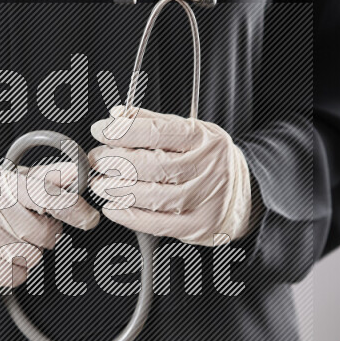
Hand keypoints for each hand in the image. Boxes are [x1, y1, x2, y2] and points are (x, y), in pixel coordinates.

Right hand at [0, 162, 98, 287]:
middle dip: (43, 234)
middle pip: (45, 233)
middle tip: (21, 226)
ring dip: (26, 253)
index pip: (47, 195)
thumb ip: (44, 178)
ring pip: (33, 257)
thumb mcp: (6, 180)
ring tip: (2, 240)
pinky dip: (14, 271)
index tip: (88, 217)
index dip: (74, 208)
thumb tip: (76, 173)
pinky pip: (17, 276)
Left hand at [89, 106, 252, 245]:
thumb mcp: (190, 131)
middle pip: (154, 165)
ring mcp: (204, 198)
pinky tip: (113, 207)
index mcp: (204, 138)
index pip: (158, 132)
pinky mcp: (197, 225)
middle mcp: (208, 167)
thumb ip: (153, 122)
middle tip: (96, 160)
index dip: (124, 132)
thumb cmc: (208, 160)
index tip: (100, 131)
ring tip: (100, 184)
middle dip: (116, 162)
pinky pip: (158, 223)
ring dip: (119, 190)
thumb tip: (118, 115)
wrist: (242, 194)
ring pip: (154, 195)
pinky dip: (130, 216)